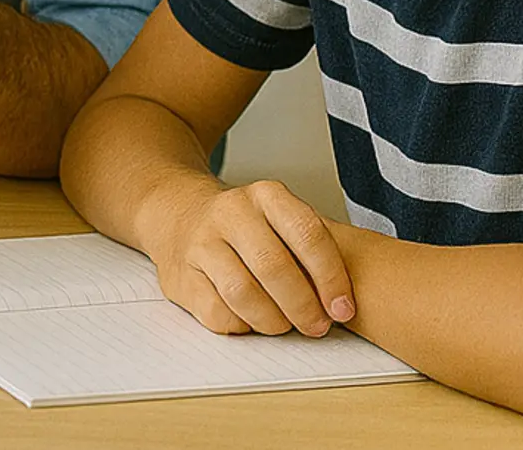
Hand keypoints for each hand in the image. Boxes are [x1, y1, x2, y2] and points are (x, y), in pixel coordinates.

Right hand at [155, 178, 354, 337]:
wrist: (179, 215)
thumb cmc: (246, 229)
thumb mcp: (279, 219)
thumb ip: (310, 250)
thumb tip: (342, 302)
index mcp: (265, 195)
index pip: (307, 234)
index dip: (331, 278)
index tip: (343, 307)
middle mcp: (231, 212)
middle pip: (274, 267)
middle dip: (304, 307)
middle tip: (317, 325)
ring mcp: (202, 243)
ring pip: (243, 293)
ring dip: (273, 321)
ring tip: (284, 324)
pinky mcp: (182, 276)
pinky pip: (219, 314)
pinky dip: (243, 326)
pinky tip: (250, 319)